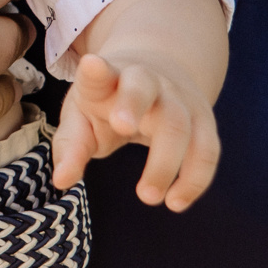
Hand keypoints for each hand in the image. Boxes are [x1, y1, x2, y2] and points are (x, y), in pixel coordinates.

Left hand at [49, 50, 219, 208]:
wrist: (159, 68)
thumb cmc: (109, 100)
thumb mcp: (82, 114)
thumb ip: (71, 146)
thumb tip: (61, 181)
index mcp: (107, 78)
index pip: (100, 72)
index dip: (95, 70)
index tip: (91, 65)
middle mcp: (145, 81)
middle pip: (143, 87)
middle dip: (133, 104)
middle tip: (122, 127)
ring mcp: (178, 98)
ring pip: (179, 123)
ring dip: (165, 162)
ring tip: (148, 196)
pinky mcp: (203, 119)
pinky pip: (207, 148)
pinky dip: (195, 178)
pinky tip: (176, 202)